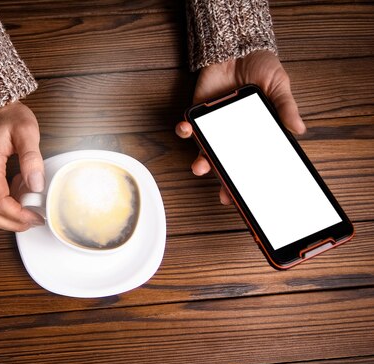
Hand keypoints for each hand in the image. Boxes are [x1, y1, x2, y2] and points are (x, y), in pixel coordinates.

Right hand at [0, 101, 44, 230]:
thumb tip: (36, 186)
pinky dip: (4, 207)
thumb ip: (32, 159)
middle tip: (35, 219)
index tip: (37, 216)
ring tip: (29, 207)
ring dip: (8, 217)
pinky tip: (20, 196)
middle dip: (13, 223)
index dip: (18, 216)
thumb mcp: (27, 131)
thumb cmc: (9, 116)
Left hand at [175, 50, 306, 203]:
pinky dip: (184, 130)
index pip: (251, 162)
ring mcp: (213, 126)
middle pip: (227, 164)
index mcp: (253, 133)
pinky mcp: (197, 114)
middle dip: (224, 181)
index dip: (248, 180)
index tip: (248, 198)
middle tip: (225, 195)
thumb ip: (284, 108)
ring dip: (201, 161)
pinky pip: (187, 128)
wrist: (237, 46)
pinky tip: (186, 130)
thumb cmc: (260, 67)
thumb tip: (298, 130)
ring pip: (204, 151)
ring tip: (201, 167)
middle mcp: (232, 135)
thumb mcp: (278, 86)